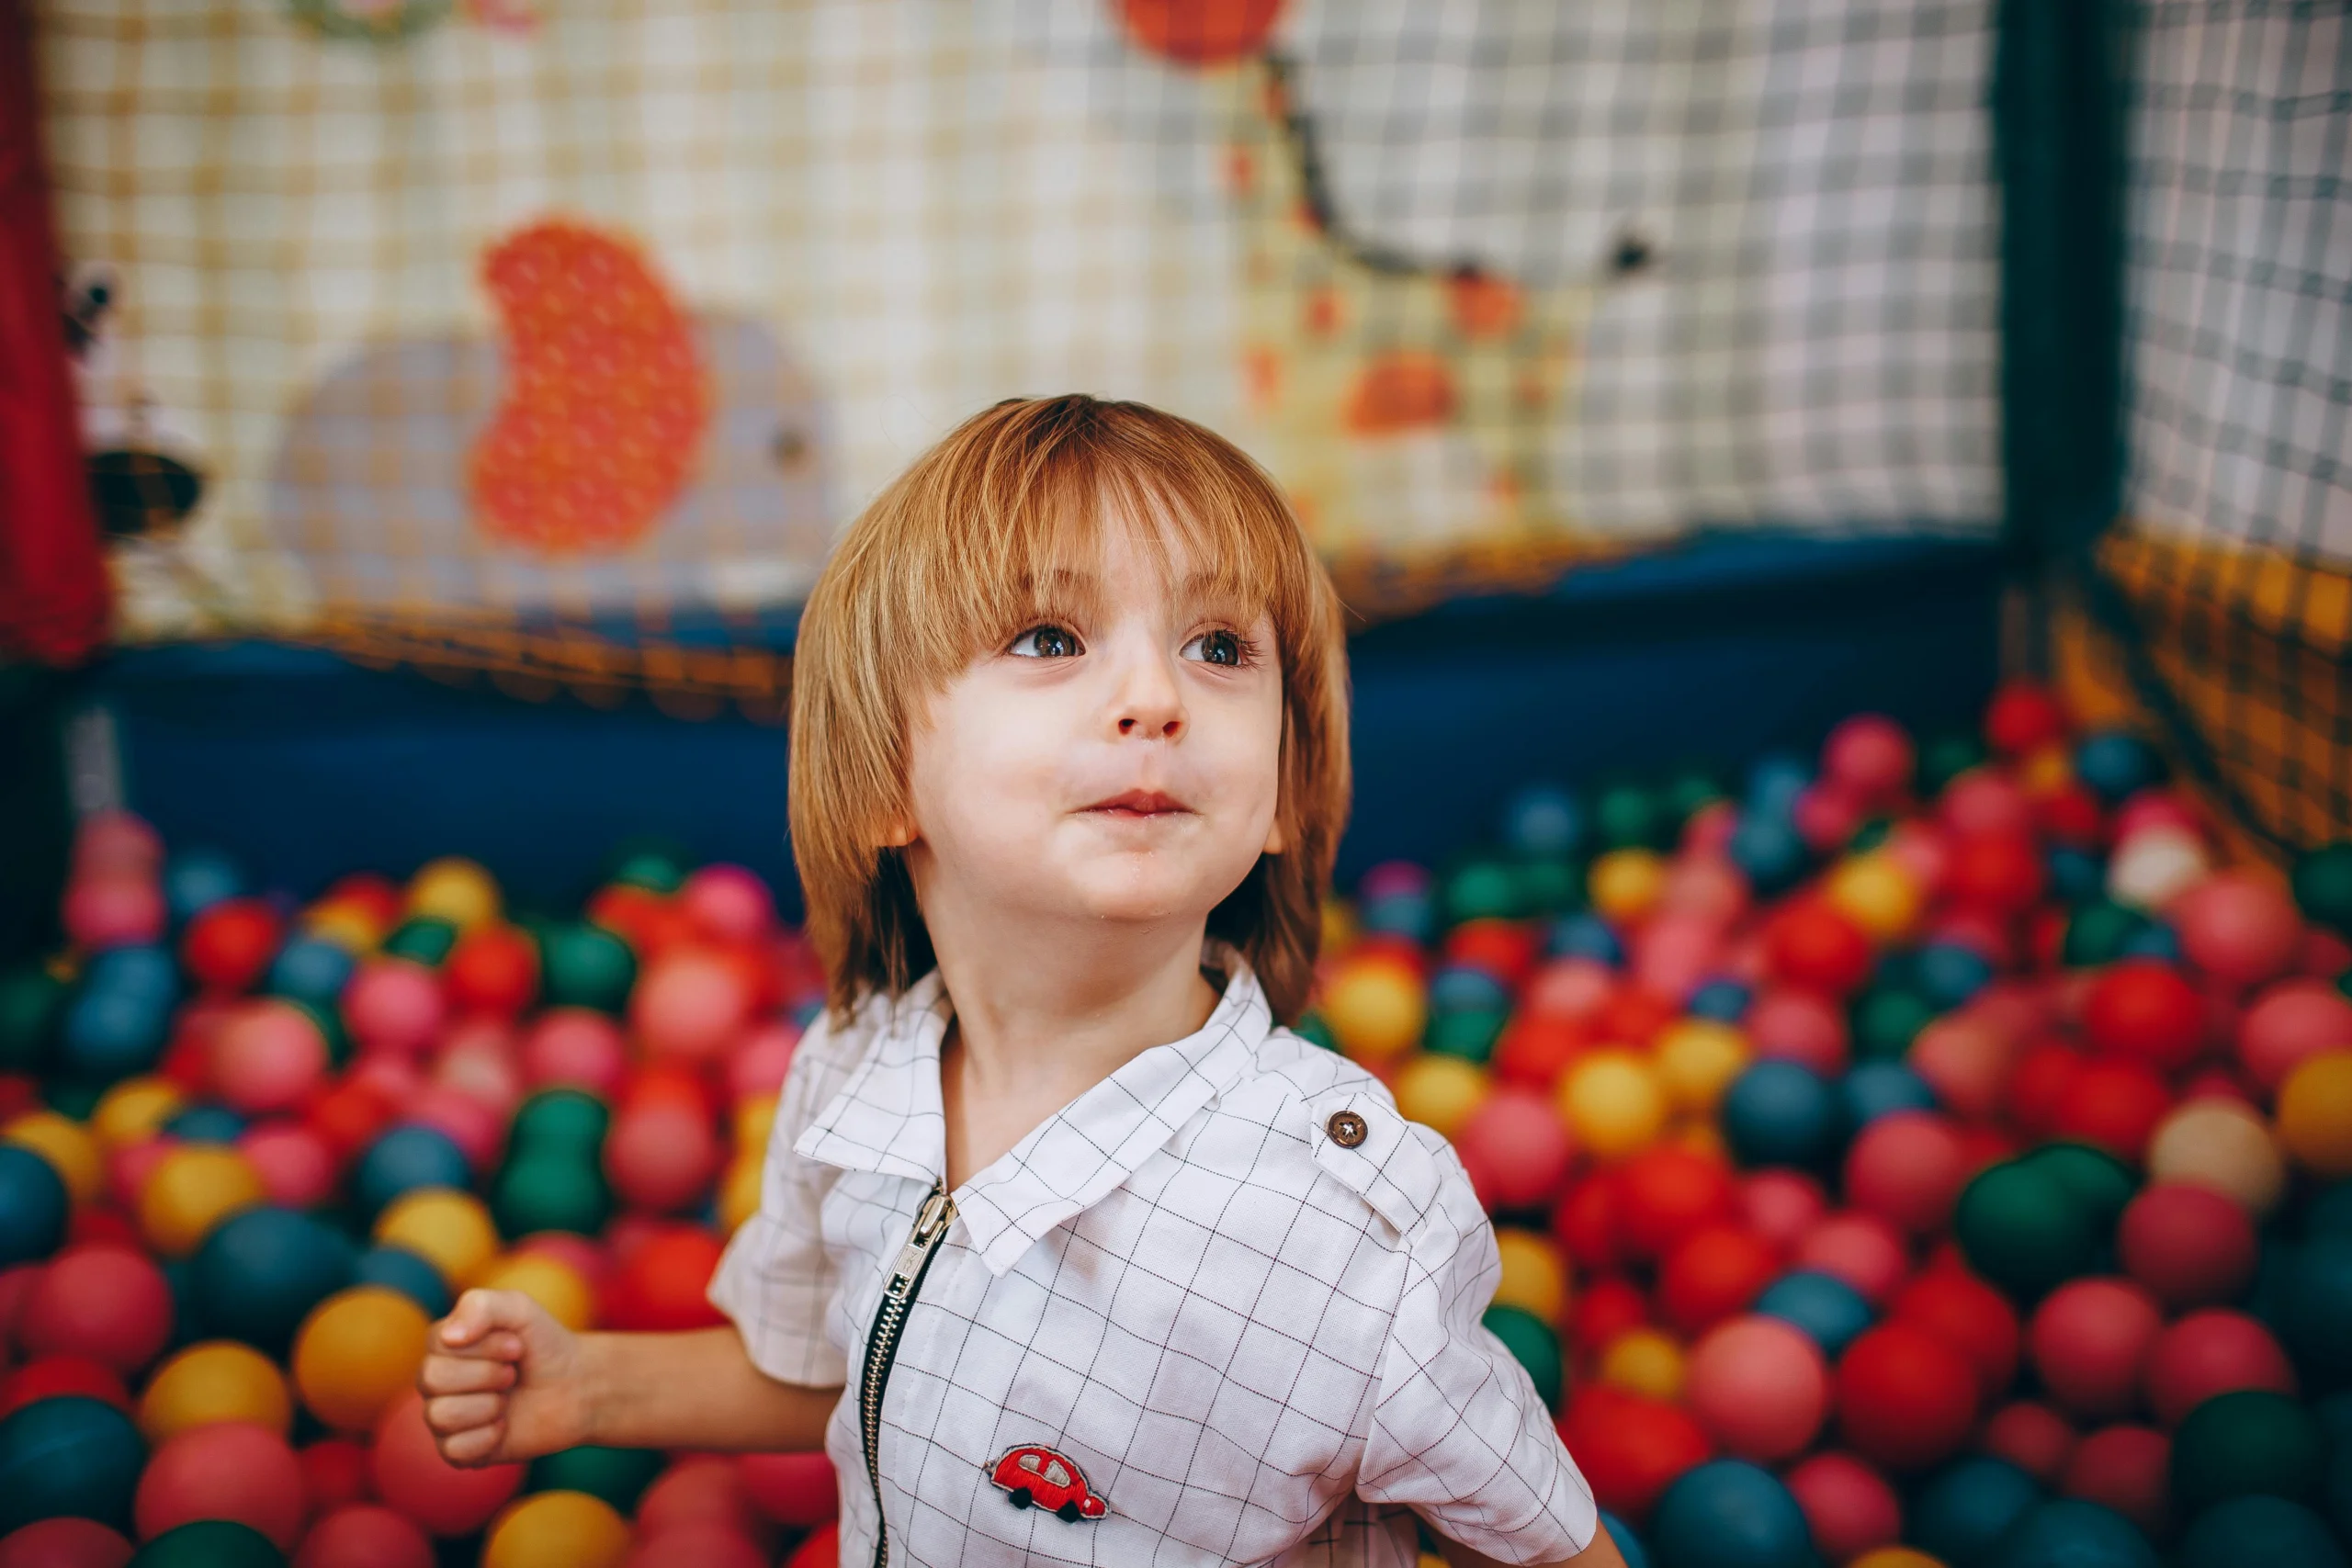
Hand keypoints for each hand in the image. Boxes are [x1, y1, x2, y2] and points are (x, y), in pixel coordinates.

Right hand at [419, 1289, 592, 1465]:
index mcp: (443, 1344)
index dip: (486, 1347)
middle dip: (486, 1375)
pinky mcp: (458, 1450)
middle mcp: (436, 1380)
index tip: (517, 1347)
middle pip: (432, 1379)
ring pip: (440, 1416)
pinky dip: (488, 1436)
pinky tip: (503, 1426)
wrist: (576, 1388)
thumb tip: (449, 1336)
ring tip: (507, 1399)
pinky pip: (454, 1449)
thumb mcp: (520, 1310)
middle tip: (512, 1374)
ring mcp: (444, 1416)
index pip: (440, 1344)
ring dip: (488, 1406)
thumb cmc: (543, 1345)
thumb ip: (481, 1305)